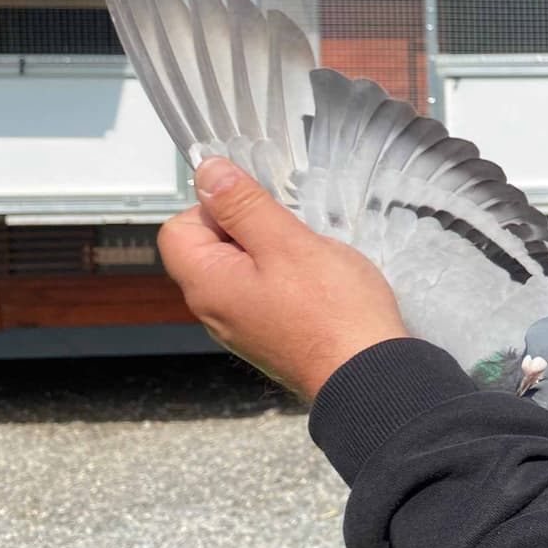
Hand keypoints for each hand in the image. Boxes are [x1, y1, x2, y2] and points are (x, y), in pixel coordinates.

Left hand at [158, 158, 408, 401]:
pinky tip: (319, 285)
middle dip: (251, 229)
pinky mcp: (270, 334)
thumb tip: (207, 173)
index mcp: (208, 285)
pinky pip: (266, 291)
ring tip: (310, 262)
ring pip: (244, 268)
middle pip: (212, 247)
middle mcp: (216, 309)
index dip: (215, 207)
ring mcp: (243, 325)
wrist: (368, 374)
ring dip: (275, 253)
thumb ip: (243, 205)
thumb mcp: (287, 243)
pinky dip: (289, 279)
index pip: (179, 227)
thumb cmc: (332, 314)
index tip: (257, 209)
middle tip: (291, 237)